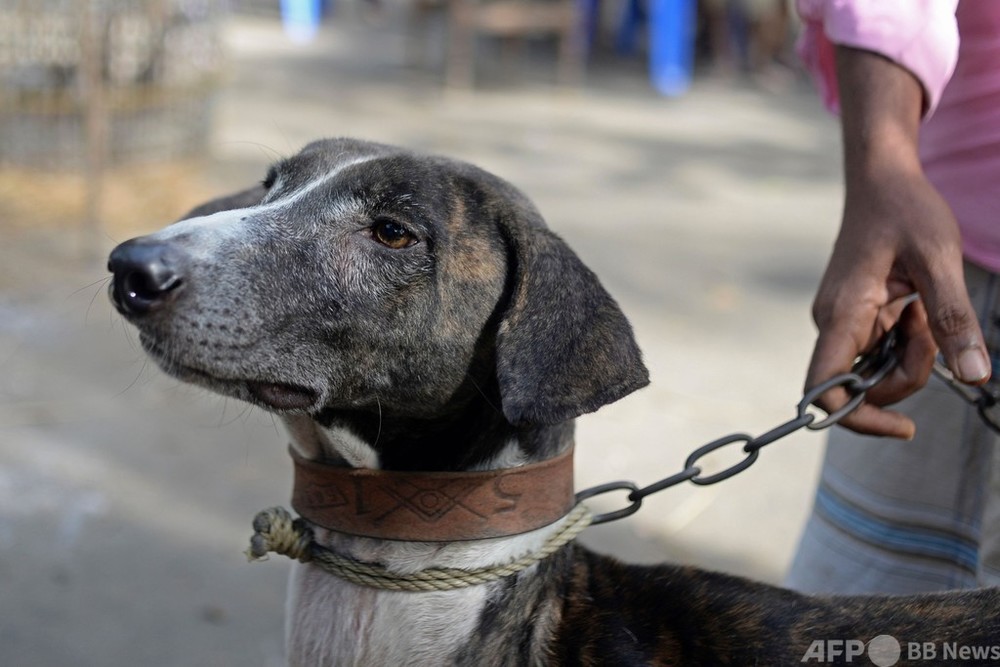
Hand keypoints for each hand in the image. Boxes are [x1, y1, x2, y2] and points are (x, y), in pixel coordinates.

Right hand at [807, 169, 987, 438]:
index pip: (825, 389)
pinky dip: (906, 341)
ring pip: (876, 370)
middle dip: (909, 372)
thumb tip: (976, 377)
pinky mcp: (852, 319)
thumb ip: (954, 321)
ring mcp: (840, 323)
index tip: (906, 428)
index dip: (859, 419)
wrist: (881, 179)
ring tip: (925, 306)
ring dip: (911, 353)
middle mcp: (831, 324)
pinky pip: (878, 351)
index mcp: (842, 313)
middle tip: (933, 325)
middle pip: (864, 385)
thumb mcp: (940, 261)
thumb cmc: (906, 210)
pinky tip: (915, 306)